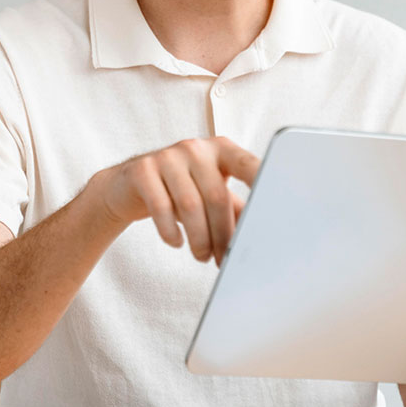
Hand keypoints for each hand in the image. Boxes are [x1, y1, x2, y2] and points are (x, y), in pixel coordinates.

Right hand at [89, 136, 260, 265]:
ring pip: (190, 204)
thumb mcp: (209, 193)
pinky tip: (176, 242)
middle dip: (222, 234)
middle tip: (220, 258)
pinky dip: (170, 231)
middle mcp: (196, 147)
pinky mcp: (142, 170)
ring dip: (199, 238)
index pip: (247, 164)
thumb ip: (236, 209)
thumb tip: (261, 235)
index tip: (276, 200)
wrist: (129, 185)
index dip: (262, 179)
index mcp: (221, 150)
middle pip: (217, 195)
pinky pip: (160, 206)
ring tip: (201, 256)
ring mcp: (167, 156)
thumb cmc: (180, 191)